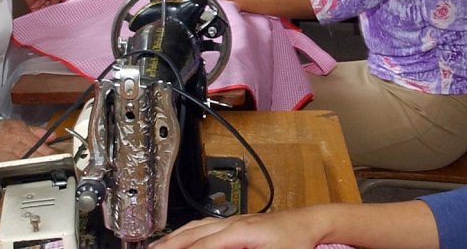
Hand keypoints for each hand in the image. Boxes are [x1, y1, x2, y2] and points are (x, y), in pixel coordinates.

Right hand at [0, 118, 56, 175]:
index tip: (58, 159)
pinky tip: (20, 178)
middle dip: (42, 163)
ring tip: (39, 175)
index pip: (38, 146)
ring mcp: (1, 156)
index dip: (49, 154)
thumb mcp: (19, 126)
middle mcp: (11, 145)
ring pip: (19, 166)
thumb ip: (37, 132)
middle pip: (30, 156)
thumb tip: (53, 137)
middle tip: (51, 169)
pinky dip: (13, 175)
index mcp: (19, 134)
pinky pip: (4, 173)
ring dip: (30, 171)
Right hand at [151, 211, 323, 248]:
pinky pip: (205, 223)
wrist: (310, 223)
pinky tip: (182, 236)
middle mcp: (233, 222)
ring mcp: (234, 220)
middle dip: (168, 245)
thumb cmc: (296, 242)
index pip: (200, 246)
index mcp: (239, 232)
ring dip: (174, 238)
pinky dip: (188, 230)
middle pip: (192, 234)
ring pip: (196, 227)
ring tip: (156, 248)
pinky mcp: (238, 221)